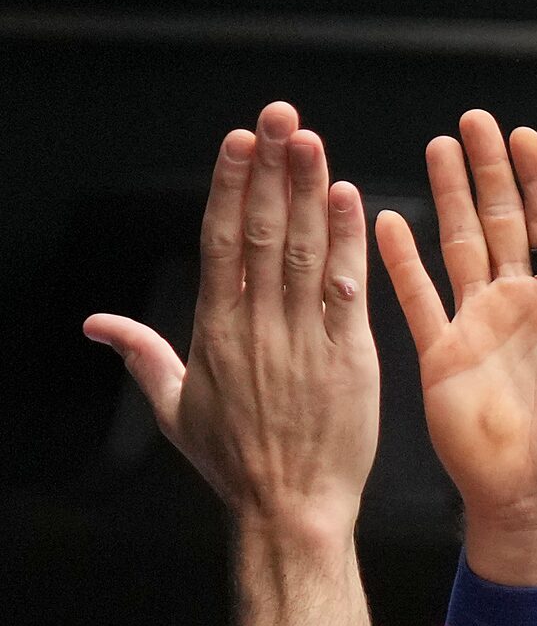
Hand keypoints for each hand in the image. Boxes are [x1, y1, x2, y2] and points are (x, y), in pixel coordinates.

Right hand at [84, 104, 376, 534]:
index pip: (219, 241)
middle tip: (281, 117)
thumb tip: (97, 324)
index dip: (230, 186)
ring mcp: (303, 338)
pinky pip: (347, 289)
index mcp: (214, 328)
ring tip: (311, 141)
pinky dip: (348, 243)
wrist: (291, 508)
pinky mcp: (348, 358)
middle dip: (271, 170)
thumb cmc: (234, 463)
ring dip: (308, 191)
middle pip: (260, 231)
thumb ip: (142, 355)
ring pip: (301, 250)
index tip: (239, 142)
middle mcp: (257, 324)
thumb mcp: (174, 408)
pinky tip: (350, 199)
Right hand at [377, 111, 536, 582]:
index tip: (526, 138)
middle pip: (504, 222)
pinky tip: (385, 218)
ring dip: (449, 197)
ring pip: (460, 244)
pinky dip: (400, 258)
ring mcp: (479, 325)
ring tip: (438, 146)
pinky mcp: (441, 351)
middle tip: (475, 121)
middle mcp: (521, 307)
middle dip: (489, 172)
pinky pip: (416, 295)